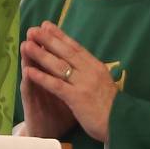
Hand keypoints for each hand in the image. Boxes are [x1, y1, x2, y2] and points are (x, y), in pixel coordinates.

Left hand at [20, 22, 119, 142]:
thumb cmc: (112, 107)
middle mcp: (90, 71)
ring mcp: (84, 84)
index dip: (60, 36)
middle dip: (48, 40)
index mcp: (96, 66)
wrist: (123, 123)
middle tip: (33, 30)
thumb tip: (81, 62)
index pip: (76, 47)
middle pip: (66, 52)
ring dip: (41, 54)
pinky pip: (57, 85)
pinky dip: (42, 77)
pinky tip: (29, 72)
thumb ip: (92, 73)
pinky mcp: (77, 98)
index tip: (47, 25)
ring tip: (27, 45)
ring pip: (59, 65)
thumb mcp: (104, 83)